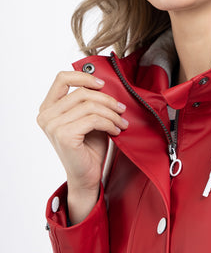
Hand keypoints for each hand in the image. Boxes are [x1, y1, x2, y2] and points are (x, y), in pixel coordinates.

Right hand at [37, 71, 127, 222]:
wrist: (86, 175)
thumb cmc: (88, 147)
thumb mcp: (88, 118)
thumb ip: (89, 101)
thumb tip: (105, 84)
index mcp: (48, 108)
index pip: (62, 78)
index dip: (84, 76)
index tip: (102, 84)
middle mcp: (46, 115)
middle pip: (82, 92)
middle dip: (107, 100)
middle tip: (121, 109)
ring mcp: (53, 126)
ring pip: (90, 106)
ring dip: (112, 113)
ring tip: (121, 122)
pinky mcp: (64, 136)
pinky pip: (94, 119)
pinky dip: (110, 123)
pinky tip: (116, 130)